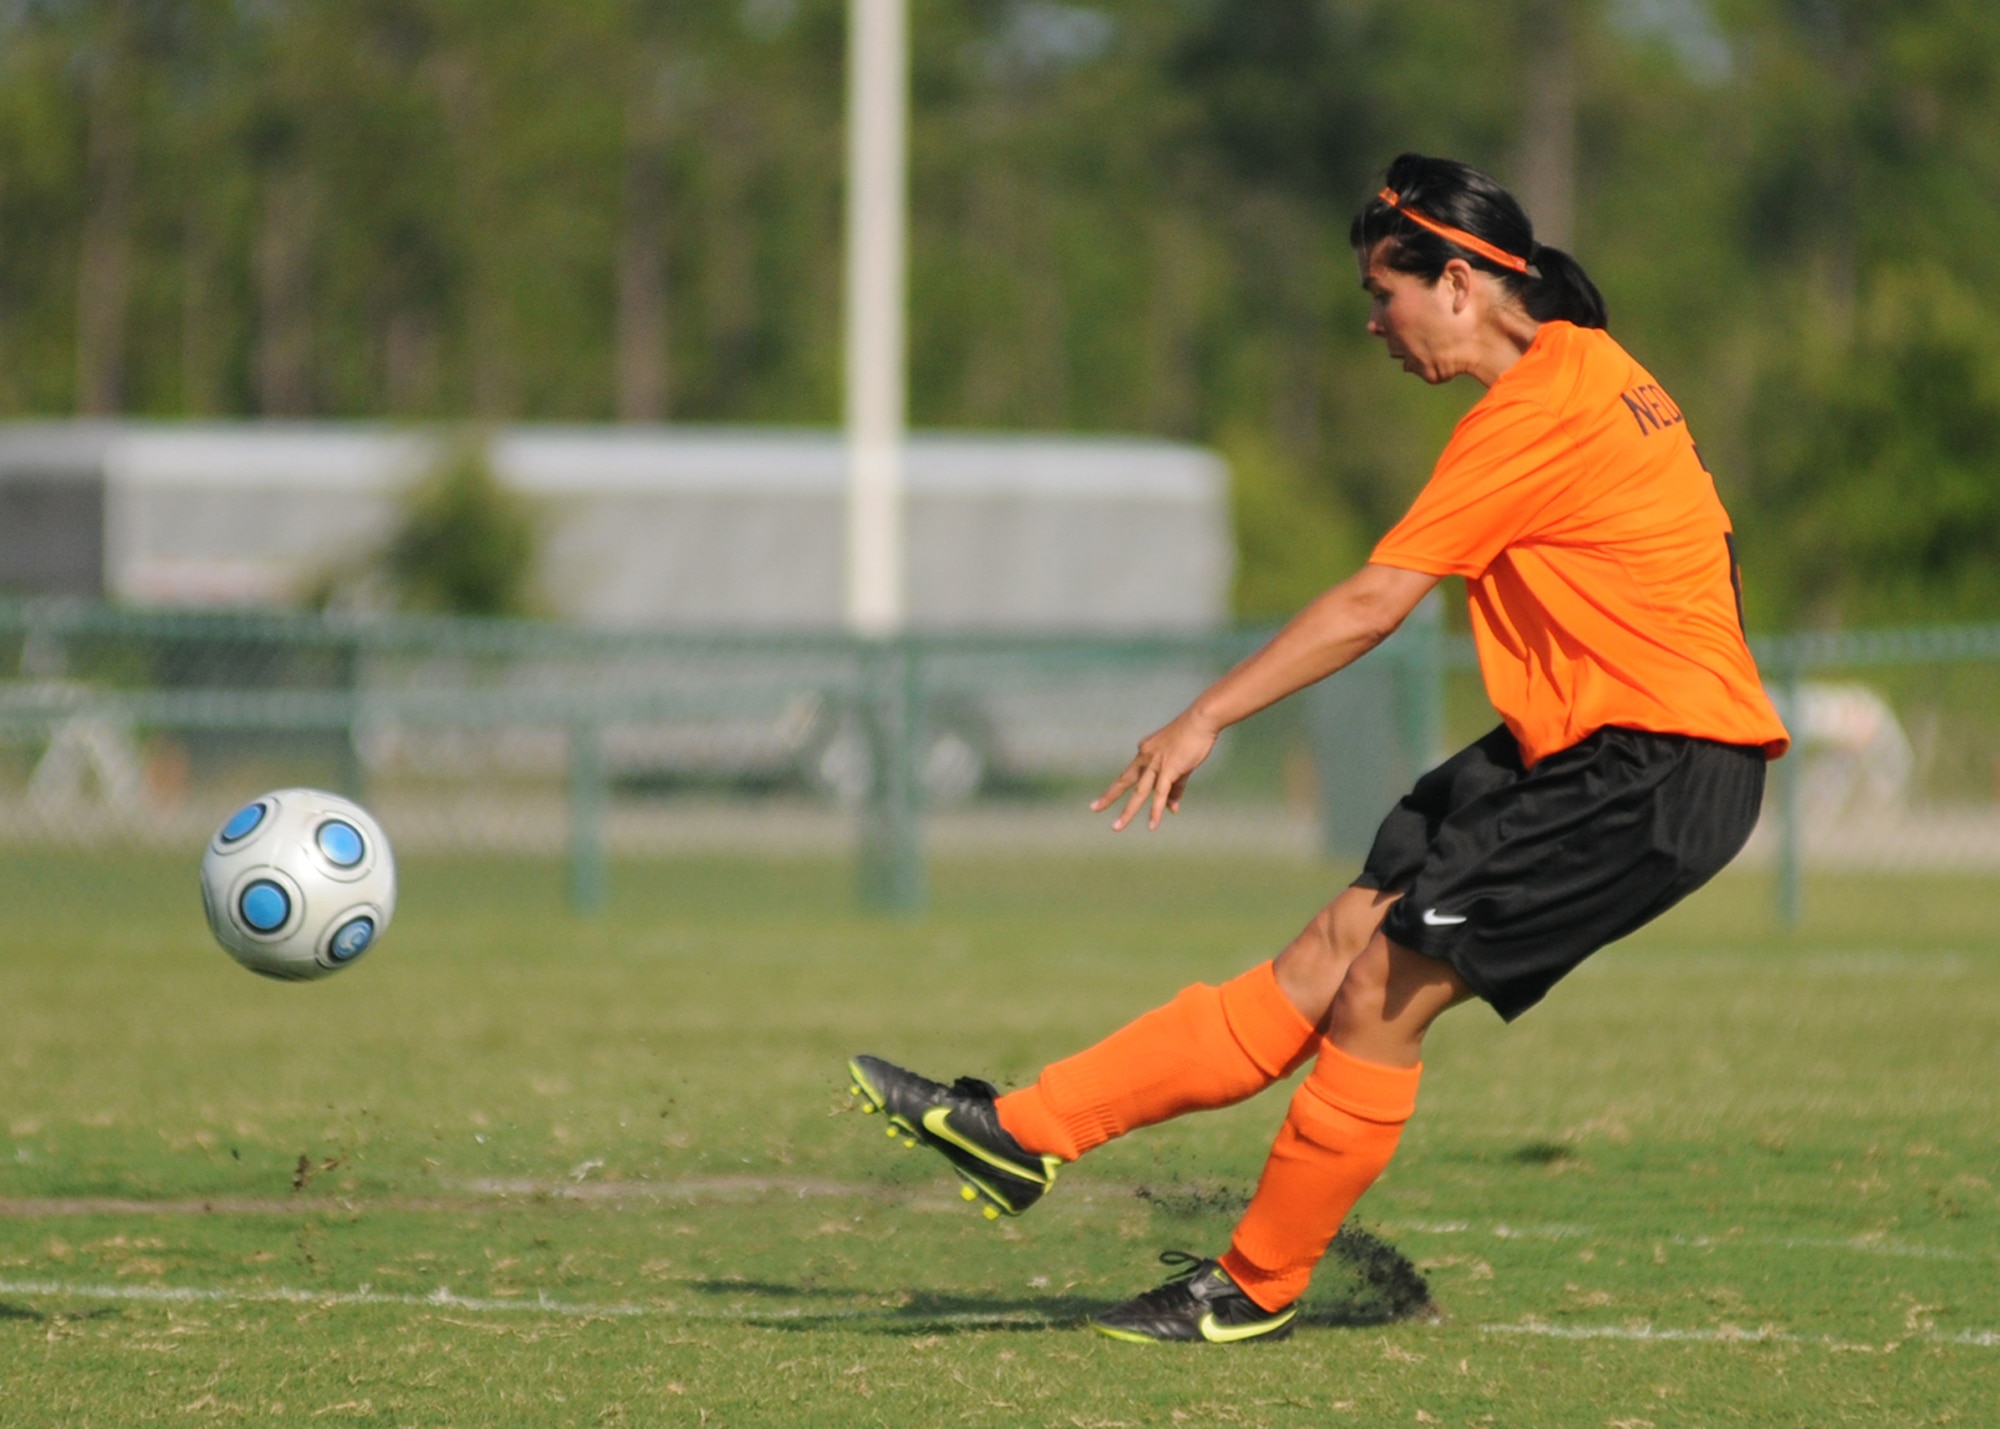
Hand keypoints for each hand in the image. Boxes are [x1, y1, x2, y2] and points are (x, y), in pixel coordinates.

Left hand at [1091, 710, 1219, 831]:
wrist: (1202, 720)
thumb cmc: (1193, 737)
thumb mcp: (1181, 764)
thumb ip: (1175, 788)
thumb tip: (1171, 808)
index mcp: (1145, 751)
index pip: (1132, 774)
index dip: (1124, 787)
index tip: (1111, 795)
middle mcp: (1145, 757)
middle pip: (1125, 781)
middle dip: (1109, 796)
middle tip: (1094, 808)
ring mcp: (1156, 763)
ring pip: (1139, 792)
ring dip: (1128, 811)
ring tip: (1116, 827)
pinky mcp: (1169, 769)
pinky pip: (1160, 794)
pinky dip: (1155, 810)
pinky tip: (1152, 825)